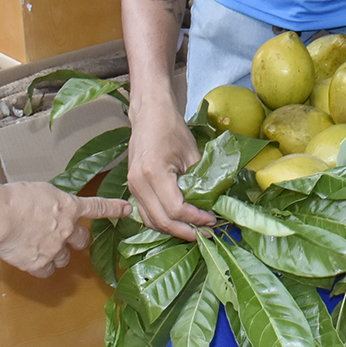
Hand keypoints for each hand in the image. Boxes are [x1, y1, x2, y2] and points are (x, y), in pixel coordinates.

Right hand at [0, 182, 133, 276]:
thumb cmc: (14, 198)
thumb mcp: (41, 191)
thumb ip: (52, 202)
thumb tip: (50, 208)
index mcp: (69, 206)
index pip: (98, 208)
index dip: (114, 209)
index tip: (127, 210)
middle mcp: (67, 229)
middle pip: (82, 240)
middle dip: (76, 240)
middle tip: (64, 237)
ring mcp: (55, 248)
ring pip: (64, 258)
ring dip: (55, 253)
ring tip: (36, 244)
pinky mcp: (39, 264)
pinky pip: (46, 271)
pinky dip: (40, 266)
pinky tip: (29, 257)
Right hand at [127, 96, 216, 240]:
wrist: (149, 114)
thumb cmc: (171, 129)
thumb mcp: (192, 154)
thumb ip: (200, 181)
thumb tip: (212, 204)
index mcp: (153, 173)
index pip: (176, 209)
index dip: (195, 219)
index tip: (212, 220)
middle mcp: (138, 183)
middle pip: (161, 221)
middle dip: (185, 231)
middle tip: (205, 232)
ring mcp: (132, 186)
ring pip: (151, 221)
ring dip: (173, 230)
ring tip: (194, 230)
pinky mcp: (133, 187)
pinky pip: (145, 213)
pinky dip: (162, 221)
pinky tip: (179, 221)